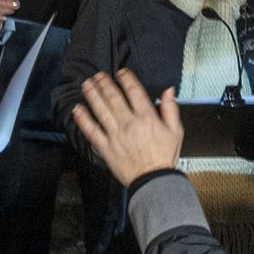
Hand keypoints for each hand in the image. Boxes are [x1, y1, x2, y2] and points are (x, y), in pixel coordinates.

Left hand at [72, 69, 184, 186]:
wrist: (154, 180)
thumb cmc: (163, 157)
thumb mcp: (176, 131)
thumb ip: (171, 109)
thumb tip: (168, 91)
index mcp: (147, 118)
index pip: (134, 92)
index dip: (126, 79)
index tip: (120, 73)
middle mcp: (129, 123)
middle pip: (114, 98)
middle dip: (104, 84)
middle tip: (98, 75)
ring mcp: (116, 135)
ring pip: (101, 110)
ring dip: (92, 95)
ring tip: (87, 85)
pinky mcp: (106, 147)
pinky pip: (91, 131)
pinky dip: (83, 119)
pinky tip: (77, 109)